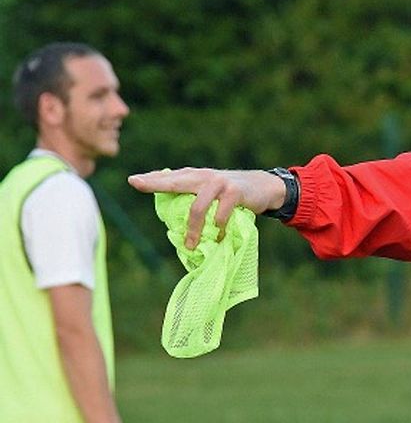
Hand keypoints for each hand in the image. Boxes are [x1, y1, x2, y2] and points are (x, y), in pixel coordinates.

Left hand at [128, 168, 285, 248]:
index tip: (132, 181)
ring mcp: (219, 183)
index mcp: (196, 177)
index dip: (152, 179)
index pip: (170, 177)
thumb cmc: (233, 194)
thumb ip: (193, 196)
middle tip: (136, 184)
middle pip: (176, 181)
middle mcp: (204, 176)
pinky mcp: (234, 192)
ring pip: (197, 206)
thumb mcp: (211, 191)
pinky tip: (219, 236)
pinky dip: (218, 227)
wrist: (264, 186)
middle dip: (155, 183)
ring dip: (193, 229)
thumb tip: (170, 214)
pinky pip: (220, 214)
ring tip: (190, 246)